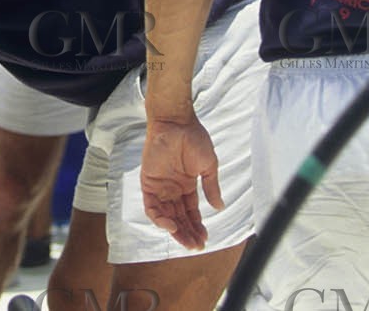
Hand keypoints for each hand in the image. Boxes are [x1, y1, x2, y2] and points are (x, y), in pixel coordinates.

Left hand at [141, 113, 222, 250]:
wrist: (175, 123)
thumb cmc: (193, 138)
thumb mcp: (208, 166)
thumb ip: (211, 187)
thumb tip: (219, 207)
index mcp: (187, 185)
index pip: (191, 212)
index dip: (197, 226)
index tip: (205, 239)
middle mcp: (173, 189)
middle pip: (179, 217)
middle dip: (187, 233)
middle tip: (196, 246)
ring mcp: (160, 186)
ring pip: (166, 215)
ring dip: (175, 230)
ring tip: (186, 240)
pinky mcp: (148, 183)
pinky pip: (151, 206)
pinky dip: (159, 218)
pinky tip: (172, 225)